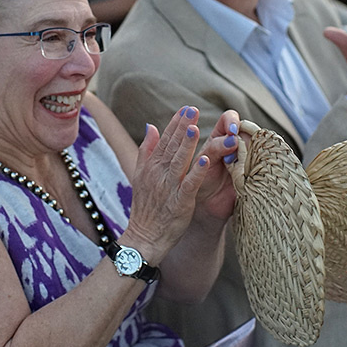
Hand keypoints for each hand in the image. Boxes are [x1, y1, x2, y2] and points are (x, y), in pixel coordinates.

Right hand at [123, 107, 239, 263]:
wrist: (143, 238)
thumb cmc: (145, 208)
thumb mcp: (140, 175)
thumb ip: (146, 150)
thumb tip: (151, 126)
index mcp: (151, 167)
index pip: (164, 140)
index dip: (175, 124)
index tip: (185, 108)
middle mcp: (158, 174)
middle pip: (172, 146)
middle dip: (182, 127)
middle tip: (192, 109)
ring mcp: (169, 188)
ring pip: (180, 162)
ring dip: (188, 144)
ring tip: (196, 127)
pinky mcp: (180, 202)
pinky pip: (190, 185)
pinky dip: (197, 172)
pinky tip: (206, 160)